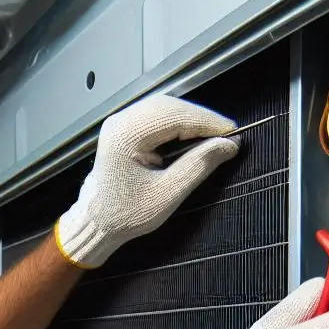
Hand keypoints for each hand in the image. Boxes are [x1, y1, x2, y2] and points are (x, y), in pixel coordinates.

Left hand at [55, 94, 239, 268]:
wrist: (97, 222)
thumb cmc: (125, 214)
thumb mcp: (166, 194)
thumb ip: (197, 166)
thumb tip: (228, 146)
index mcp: (125, 135)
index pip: (174, 116)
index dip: (207, 122)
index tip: (232, 132)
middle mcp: (120, 122)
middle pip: (170, 106)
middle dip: (200, 118)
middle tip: (226, 134)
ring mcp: (121, 123)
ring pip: (164, 108)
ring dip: (190, 119)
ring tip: (213, 135)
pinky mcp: (125, 129)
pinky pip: (156, 117)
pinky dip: (178, 124)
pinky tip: (192, 135)